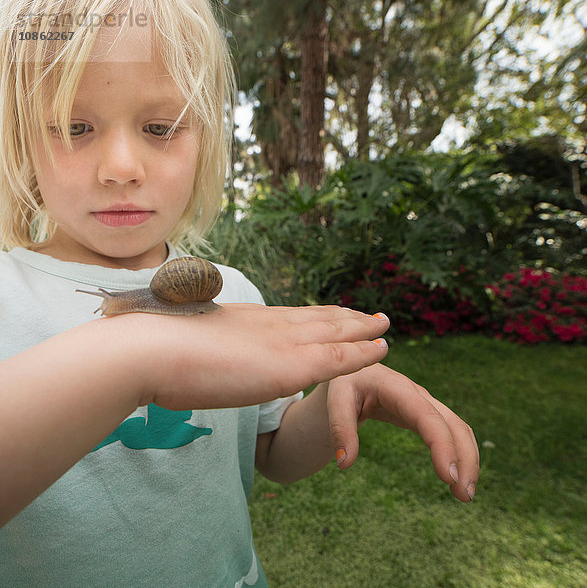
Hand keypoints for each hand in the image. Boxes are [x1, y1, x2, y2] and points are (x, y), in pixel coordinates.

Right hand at [135, 304, 389, 409]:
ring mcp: (281, 344)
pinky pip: (338, 359)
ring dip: (363, 329)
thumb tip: (194, 354)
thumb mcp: (187, 344)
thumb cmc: (156, 350)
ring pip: (335, 333)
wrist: (149, 351)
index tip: (337, 312)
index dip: (319, 315)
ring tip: (383, 324)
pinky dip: (363, 353)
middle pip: (320, 319)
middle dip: (348, 317)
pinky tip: (383, 349)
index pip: (293, 316)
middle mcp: (270, 325)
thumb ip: (203, 348)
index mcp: (248, 321)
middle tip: (370, 314)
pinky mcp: (288, 368)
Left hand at [327, 363, 478, 502]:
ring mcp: (424, 403)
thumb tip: (345, 463)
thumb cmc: (343, 385)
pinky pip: (450, 431)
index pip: (425, 415)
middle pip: (451, 423)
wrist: (350, 373)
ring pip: (457, 428)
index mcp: (394, 386)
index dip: (441, 443)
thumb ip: (340, 428)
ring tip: (465, 495)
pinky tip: (457, 478)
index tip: (449, 476)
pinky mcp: (425, 413)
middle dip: (464, 457)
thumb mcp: (335, 401)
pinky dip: (460, 454)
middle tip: (464, 496)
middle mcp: (416, 393)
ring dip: (468, 459)